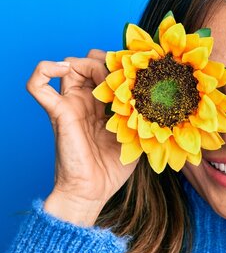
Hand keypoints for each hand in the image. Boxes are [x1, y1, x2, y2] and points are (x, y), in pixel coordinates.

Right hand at [26, 49, 137, 225]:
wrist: (93, 191)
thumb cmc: (113, 169)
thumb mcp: (137, 138)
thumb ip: (144, 119)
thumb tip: (161, 102)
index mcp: (102, 106)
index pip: (107, 72)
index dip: (119, 66)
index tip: (136, 73)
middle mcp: (85, 101)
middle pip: (89, 63)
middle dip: (106, 60)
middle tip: (122, 73)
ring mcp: (70, 104)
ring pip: (69, 66)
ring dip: (87, 62)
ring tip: (104, 76)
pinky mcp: (58, 112)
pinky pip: (37, 85)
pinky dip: (45, 70)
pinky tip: (65, 70)